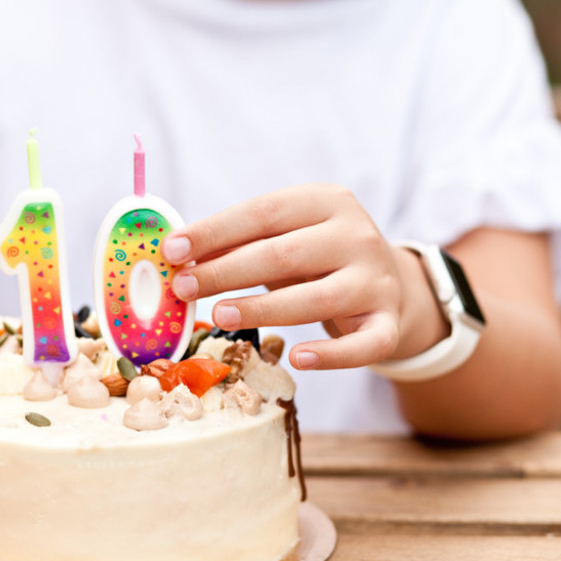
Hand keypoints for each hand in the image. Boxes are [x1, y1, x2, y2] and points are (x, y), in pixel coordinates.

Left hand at [162, 183, 445, 370]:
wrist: (389, 283)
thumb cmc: (316, 258)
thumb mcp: (283, 238)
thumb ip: (237, 243)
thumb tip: (176, 256)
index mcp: (326, 202)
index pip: (263, 213)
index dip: (214, 232)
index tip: (172, 250)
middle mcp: (356, 236)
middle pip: (285, 255)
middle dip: (227, 272)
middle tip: (184, 287)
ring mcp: (377, 281)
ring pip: (317, 299)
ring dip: (264, 309)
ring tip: (219, 316)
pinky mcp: (388, 324)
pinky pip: (363, 346)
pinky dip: (332, 355)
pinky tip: (299, 358)